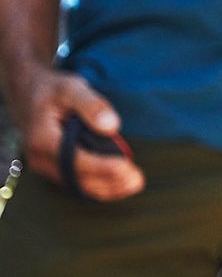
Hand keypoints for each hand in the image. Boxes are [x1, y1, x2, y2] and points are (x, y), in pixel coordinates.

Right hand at [20, 68, 143, 200]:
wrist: (29, 94)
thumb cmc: (52, 89)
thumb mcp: (71, 87)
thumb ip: (92, 105)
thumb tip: (112, 126)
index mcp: (42, 139)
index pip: (76, 160)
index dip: (102, 166)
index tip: (127, 166)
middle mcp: (40, 158)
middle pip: (78, 178)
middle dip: (109, 181)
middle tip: (138, 180)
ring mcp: (45, 166)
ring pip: (77, 185)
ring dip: (107, 188)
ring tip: (134, 184)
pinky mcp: (54, 167)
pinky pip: (76, 182)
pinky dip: (99, 186)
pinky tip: (120, 185)